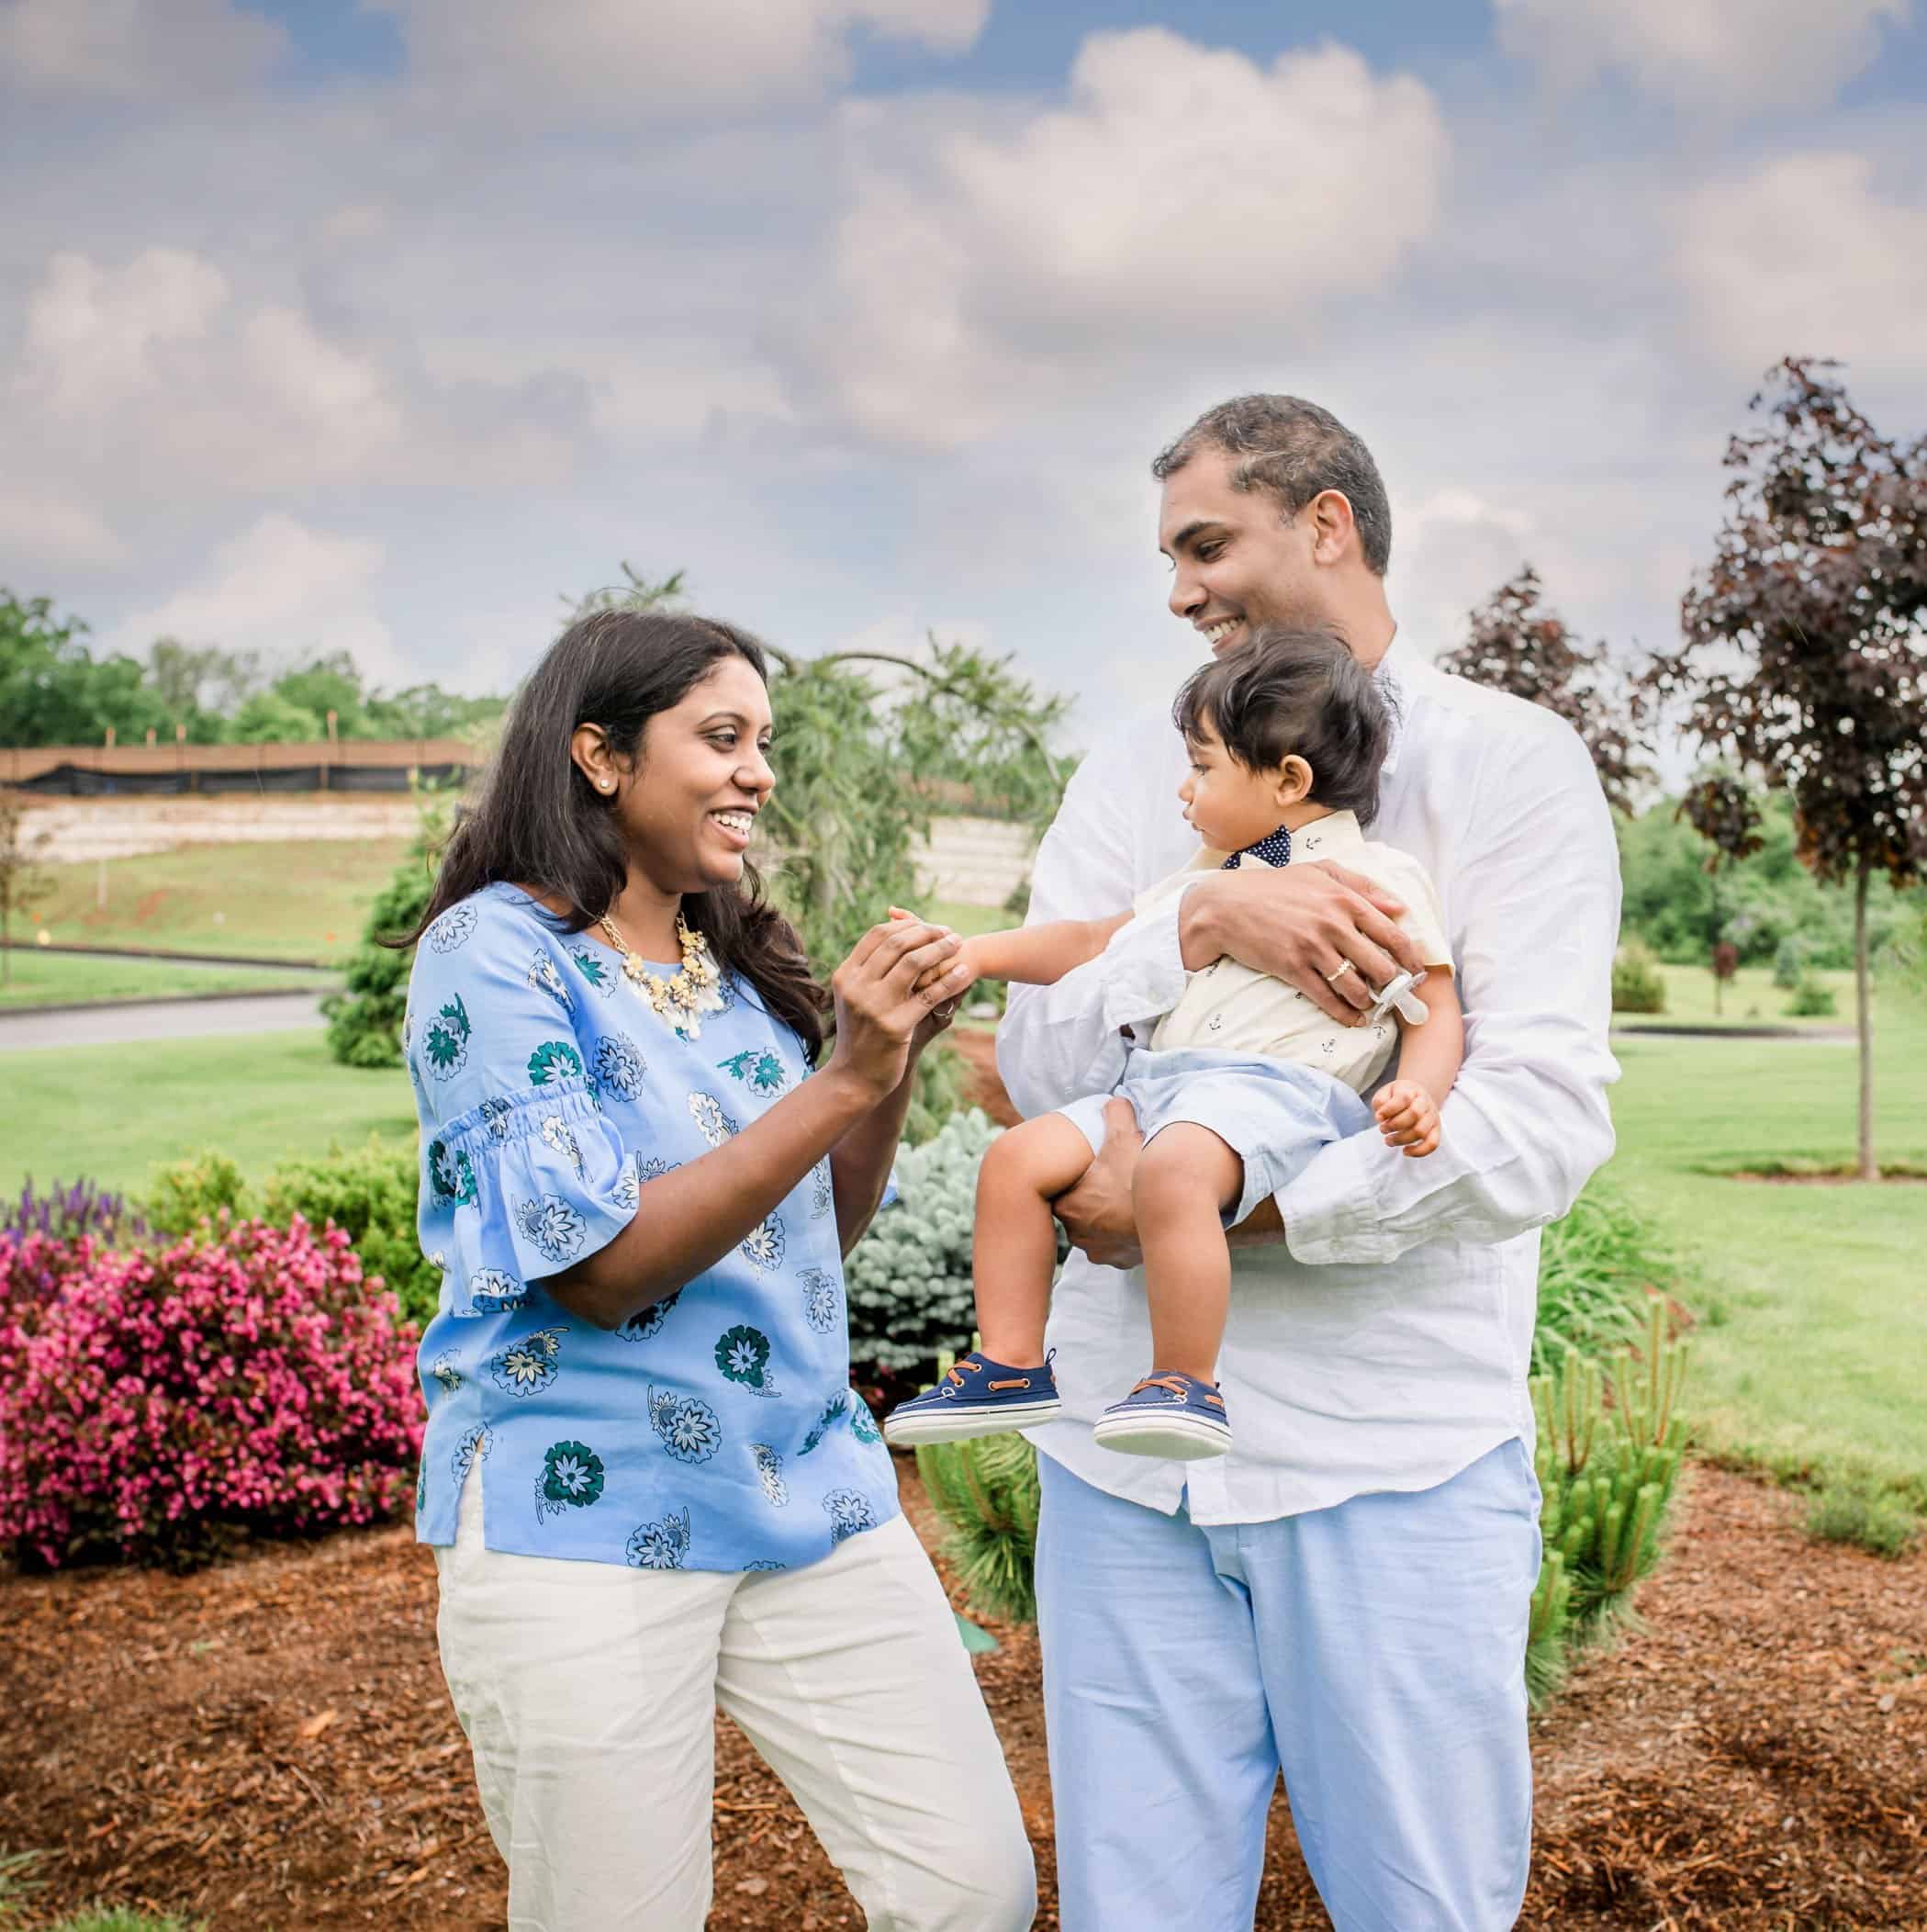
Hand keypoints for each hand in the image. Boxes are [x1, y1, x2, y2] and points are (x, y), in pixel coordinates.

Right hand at [828, 918, 970, 1099]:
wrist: (854, 1077)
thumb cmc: (861, 1034)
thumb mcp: (856, 997)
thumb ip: (872, 970)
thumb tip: (899, 934)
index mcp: (845, 975)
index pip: (877, 935)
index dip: (907, 925)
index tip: (929, 927)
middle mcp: (856, 986)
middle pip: (896, 944)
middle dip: (927, 933)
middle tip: (949, 933)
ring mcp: (874, 1006)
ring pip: (913, 963)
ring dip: (940, 949)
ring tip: (958, 944)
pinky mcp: (894, 1026)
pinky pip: (929, 995)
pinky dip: (950, 980)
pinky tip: (965, 973)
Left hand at [1052, 1097, 1143, 1268]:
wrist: (1174, 1209)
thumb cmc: (1141, 1173)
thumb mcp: (1125, 1135)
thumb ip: (1115, 1114)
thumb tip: (1114, 1101)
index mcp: (1070, 1206)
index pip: (1061, 1193)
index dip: (1075, 1181)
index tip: (1091, 1171)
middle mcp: (1079, 1233)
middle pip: (1076, 1213)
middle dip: (1090, 1201)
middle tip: (1110, 1184)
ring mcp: (1100, 1251)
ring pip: (1094, 1231)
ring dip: (1104, 1220)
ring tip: (1124, 1202)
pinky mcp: (1121, 1261)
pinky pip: (1114, 1247)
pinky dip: (1122, 1235)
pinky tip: (1135, 1220)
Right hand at [1187, 860, 1427, 1026]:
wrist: (1226, 906)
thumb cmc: (1275, 886)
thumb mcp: (1319, 872)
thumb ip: (1362, 885)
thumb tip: (1398, 908)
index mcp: (1344, 899)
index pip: (1392, 934)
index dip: (1411, 958)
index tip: (1416, 970)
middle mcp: (1333, 925)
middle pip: (1380, 966)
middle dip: (1393, 985)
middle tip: (1397, 993)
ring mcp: (1312, 949)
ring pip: (1356, 987)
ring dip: (1369, 1002)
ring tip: (1373, 1005)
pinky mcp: (1292, 969)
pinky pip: (1327, 999)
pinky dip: (1345, 1014)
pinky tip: (1354, 1019)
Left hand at [1374, 1079, 1440, 1157]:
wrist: (1416, 1096)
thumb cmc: (1397, 1096)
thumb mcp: (1385, 1092)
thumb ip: (1380, 1101)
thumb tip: (1380, 1117)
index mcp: (1411, 1090)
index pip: (1403, 1098)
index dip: (1388, 1109)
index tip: (1378, 1117)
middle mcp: (1425, 1103)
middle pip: (1414, 1114)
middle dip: (1394, 1125)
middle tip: (1383, 1129)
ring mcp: (1432, 1116)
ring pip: (1421, 1131)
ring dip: (1401, 1139)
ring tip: (1388, 1140)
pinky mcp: (1436, 1130)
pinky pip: (1432, 1143)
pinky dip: (1419, 1151)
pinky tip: (1405, 1151)